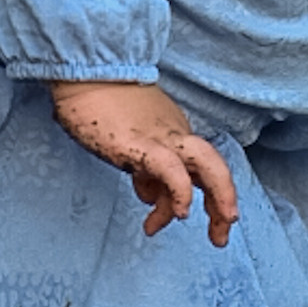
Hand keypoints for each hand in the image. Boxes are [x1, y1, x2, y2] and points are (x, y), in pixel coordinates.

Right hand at [49, 81, 239, 246]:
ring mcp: (160, 137)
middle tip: (222, 235)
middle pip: (214, 166)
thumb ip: (143, 167)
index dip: (195, 195)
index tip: (175, 219)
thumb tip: (150, 194)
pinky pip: (171, 169)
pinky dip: (181, 192)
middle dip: (224, 201)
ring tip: (219, 230)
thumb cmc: (97, 101)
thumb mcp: (126, 140)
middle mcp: (174, 134)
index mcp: (172, 132)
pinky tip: (179, 213)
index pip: (194, 168)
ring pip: (207, 165)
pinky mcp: (141, 142)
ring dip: (220, 198)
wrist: (82, 71)